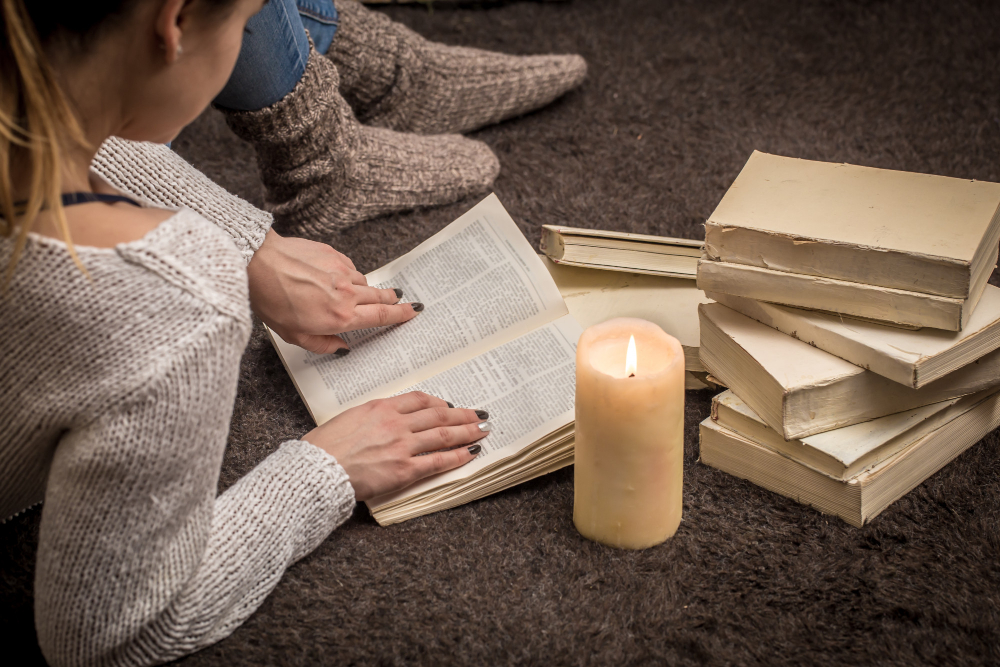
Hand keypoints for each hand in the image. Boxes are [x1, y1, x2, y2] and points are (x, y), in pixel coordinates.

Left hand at [246, 230, 420, 353]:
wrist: (257, 263)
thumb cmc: (271, 299)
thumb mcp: (294, 336)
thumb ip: (323, 344)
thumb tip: (341, 348)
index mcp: (340, 316)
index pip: (381, 316)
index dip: (401, 315)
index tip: (413, 312)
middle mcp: (346, 292)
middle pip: (381, 297)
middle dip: (393, 300)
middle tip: (401, 301)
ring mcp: (341, 270)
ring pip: (364, 282)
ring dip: (366, 290)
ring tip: (358, 295)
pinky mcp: (332, 254)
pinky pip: (349, 267)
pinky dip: (348, 275)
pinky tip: (335, 279)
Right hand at [303, 392, 490, 500]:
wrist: (316, 469)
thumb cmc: (324, 447)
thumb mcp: (348, 419)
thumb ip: (372, 417)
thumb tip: (386, 420)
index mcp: (381, 408)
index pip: (419, 400)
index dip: (439, 402)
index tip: (449, 404)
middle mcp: (395, 423)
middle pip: (438, 414)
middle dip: (462, 415)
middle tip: (478, 415)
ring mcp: (402, 445)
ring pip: (443, 434)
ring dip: (466, 431)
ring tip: (482, 430)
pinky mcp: (404, 469)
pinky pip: (438, 461)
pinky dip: (457, 456)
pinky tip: (470, 453)